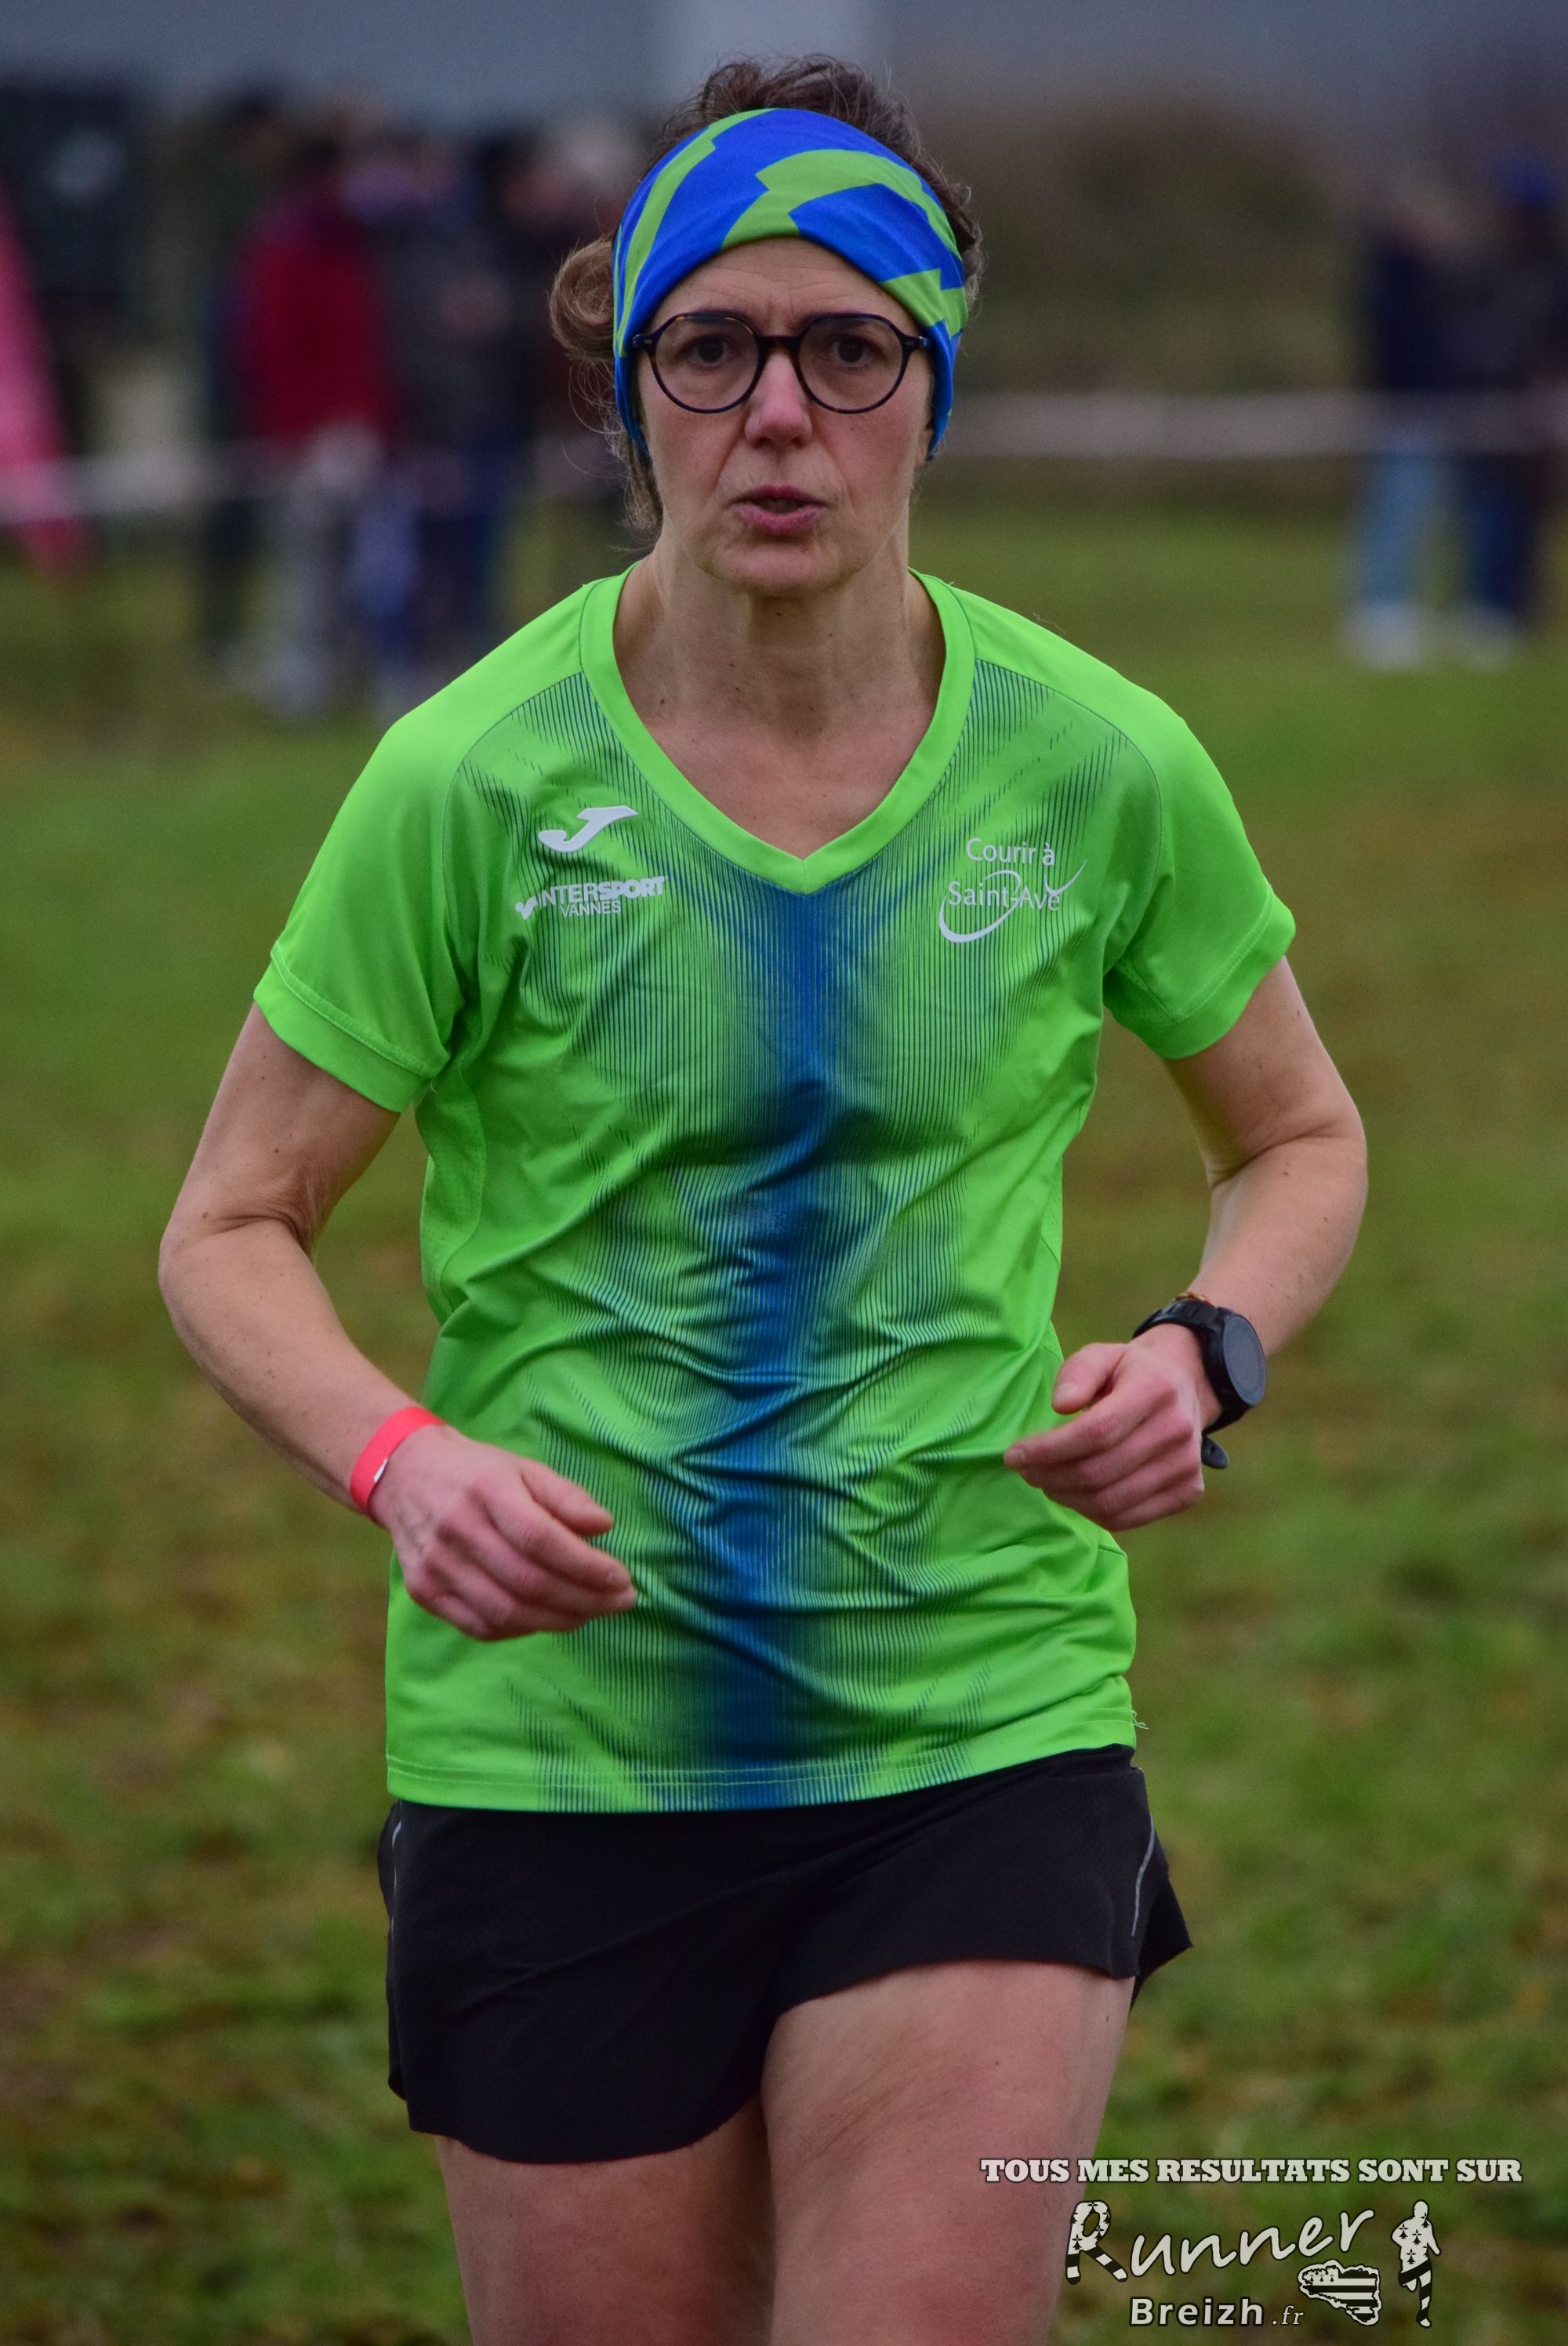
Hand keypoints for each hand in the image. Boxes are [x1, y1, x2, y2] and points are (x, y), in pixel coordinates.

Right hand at [369, 1423, 635, 1639]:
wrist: (404, 1476)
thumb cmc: (477, 1473)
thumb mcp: (524, 1468)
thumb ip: (566, 1496)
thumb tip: (605, 1526)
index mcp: (486, 1490)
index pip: (541, 1539)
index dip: (586, 1565)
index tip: (621, 1578)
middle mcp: (457, 1530)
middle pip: (528, 1582)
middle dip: (584, 1599)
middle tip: (620, 1602)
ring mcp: (436, 1566)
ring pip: (506, 1612)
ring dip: (559, 1620)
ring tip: (592, 1613)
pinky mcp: (423, 1591)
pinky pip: (480, 1626)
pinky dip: (522, 1630)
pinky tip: (549, 1618)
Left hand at [1001, 1325, 1219, 1533]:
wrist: (1185, 1387)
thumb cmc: (1130, 1372)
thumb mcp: (1102, 1355)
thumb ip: (1078, 1372)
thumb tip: (1060, 1405)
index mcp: (1155, 1389)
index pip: (1096, 1432)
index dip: (1049, 1449)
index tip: (1014, 1455)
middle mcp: (1177, 1430)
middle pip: (1099, 1472)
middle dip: (1050, 1476)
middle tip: (1025, 1470)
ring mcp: (1187, 1466)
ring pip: (1111, 1501)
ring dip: (1066, 1497)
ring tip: (1046, 1481)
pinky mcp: (1189, 1492)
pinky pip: (1128, 1518)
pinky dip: (1091, 1512)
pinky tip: (1073, 1494)